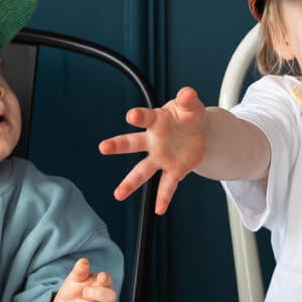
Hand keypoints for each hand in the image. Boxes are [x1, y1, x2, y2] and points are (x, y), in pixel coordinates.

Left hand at [48, 256, 117, 301]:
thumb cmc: (73, 290)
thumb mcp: (74, 279)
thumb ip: (79, 271)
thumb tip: (83, 261)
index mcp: (104, 284)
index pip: (109, 280)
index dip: (106, 279)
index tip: (100, 277)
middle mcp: (106, 299)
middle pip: (110, 296)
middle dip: (94, 293)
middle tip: (84, 292)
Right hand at [99, 86, 207, 213]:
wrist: (198, 131)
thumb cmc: (189, 116)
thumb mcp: (191, 106)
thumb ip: (188, 99)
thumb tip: (188, 92)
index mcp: (158, 121)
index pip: (147, 118)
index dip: (140, 116)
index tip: (131, 115)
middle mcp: (154, 141)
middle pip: (133, 143)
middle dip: (118, 145)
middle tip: (103, 147)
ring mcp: (161, 157)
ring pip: (142, 170)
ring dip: (130, 183)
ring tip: (118, 194)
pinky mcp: (174, 170)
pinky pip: (166, 185)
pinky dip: (163, 197)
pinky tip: (159, 209)